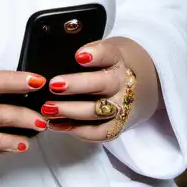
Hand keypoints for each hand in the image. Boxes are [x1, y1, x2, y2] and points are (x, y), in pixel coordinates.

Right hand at [0, 71, 53, 180]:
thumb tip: (21, 96)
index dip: (18, 80)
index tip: (38, 81)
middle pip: (1, 113)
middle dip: (28, 116)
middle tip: (44, 117)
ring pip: (0, 137)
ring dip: (22, 137)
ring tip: (34, 133)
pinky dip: (7, 149)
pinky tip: (14, 145)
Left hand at [38, 37, 153, 144]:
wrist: (138, 88)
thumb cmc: (108, 68)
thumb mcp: (102, 53)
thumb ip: (82, 54)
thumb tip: (51, 56)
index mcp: (117, 59)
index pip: (109, 53)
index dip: (96, 54)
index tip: (79, 55)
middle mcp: (122, 83)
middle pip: (102, 83)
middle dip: (77, 85)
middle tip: (54, 85)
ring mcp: (121, 106)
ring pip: (97, 110)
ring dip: (70, 110)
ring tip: (48, 108)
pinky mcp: (117, 126)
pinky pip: (98, 132)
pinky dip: (77, 130)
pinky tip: (56, 124)